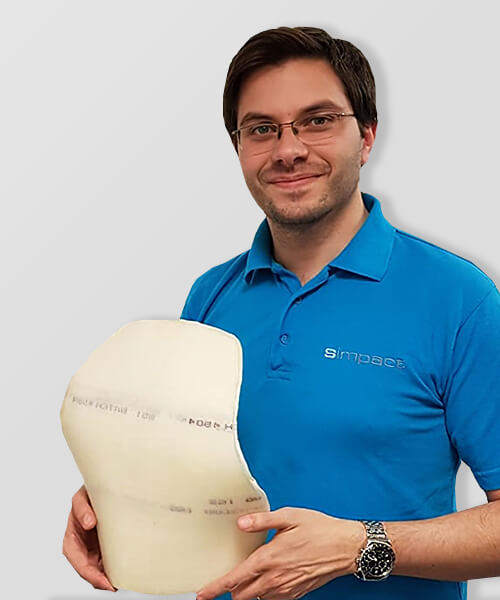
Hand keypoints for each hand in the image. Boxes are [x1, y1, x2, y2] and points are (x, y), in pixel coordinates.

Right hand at [62, 484, 116, 591]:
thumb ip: (82, 507)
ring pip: (97, 565)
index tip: (102, 579)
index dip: (87, 571)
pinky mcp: (107, 541)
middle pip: (86, 566)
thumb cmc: (93, 488)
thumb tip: (88, 523)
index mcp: (73, 531)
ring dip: (105, 576)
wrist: (108, 481)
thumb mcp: (83, 494)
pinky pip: (108, 558)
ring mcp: (94, 543)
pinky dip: (114, 566)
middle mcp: (82, 541)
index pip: (75, 556)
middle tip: (112, 585)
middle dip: (97, 579)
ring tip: (119, 582)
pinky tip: (125, 570)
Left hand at [196, 506, 364, 599]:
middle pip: (242, 595)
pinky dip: (265, 593)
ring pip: (257, 599)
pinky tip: (268, 578)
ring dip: (248, 592)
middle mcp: (275, 578)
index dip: (215, 588)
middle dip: (230, 592)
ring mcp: (286, 589)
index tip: (202, 593)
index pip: (235, 579)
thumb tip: (240, 523)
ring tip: (247, 577)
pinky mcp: (296, 593)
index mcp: (269, 558)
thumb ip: (262, 521)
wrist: (346, 547)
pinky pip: (273, 599)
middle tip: (224, 582)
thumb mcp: (289, 517)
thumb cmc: (319, 530)